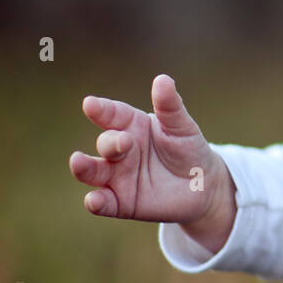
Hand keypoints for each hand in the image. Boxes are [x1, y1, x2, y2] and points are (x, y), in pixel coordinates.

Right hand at [69, 74, 233, 247]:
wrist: (204, 186)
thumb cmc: (189, 149)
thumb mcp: (183, 128)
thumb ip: (171, 107)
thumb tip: (163, 79)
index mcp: (132, 126)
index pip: (113, 114)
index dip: (101, 109)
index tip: (91, 104)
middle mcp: (120, 150)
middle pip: (105, 143)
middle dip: (110, 142)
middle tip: (123, 143)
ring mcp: (117, 176)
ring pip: (93, 171)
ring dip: (84, 167)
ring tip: (78, 162)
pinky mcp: (121, 202)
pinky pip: (103, 202)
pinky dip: (96, 202)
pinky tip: (94, 200)